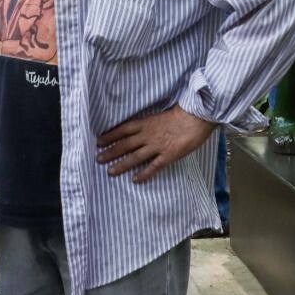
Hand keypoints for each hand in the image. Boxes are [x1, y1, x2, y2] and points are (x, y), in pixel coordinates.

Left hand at [96, 106, 216, 182]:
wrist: (196, 117)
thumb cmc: (180, 114)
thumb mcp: (159, 115)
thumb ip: (148, 124)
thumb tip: (138, 129)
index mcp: (145, 123)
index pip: (122, 130)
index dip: (110, 136)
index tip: (99, 142)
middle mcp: (147, 135)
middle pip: (125, 145)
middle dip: (110, 152)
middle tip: (98, 159)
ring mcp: (157, 146)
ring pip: (135, 157)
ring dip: (122, 165)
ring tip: (110, 172)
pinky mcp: (167, 156)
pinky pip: (153, 167)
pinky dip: (144, 174)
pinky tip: (135, 180)